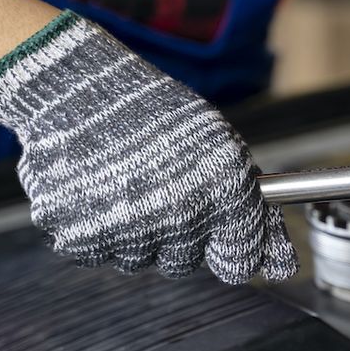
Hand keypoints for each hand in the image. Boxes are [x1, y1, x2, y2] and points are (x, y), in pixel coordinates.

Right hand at [0, 11, 297, 283]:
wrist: (72, 88)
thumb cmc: (147, 109)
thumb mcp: (216, 143)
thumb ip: (246, 202)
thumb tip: (277, 259)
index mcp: (222, 190)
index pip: (242, 259)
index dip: (236, 254)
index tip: (229, 249)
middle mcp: (179, 217)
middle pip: (186, 262)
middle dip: (178, 234)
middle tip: (158, 190)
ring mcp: (129, 232)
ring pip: (141, 259)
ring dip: (135, 233)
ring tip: (122, 182)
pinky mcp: (81, 238)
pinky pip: (98, 252)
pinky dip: (95, 229)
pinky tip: (95, 189)